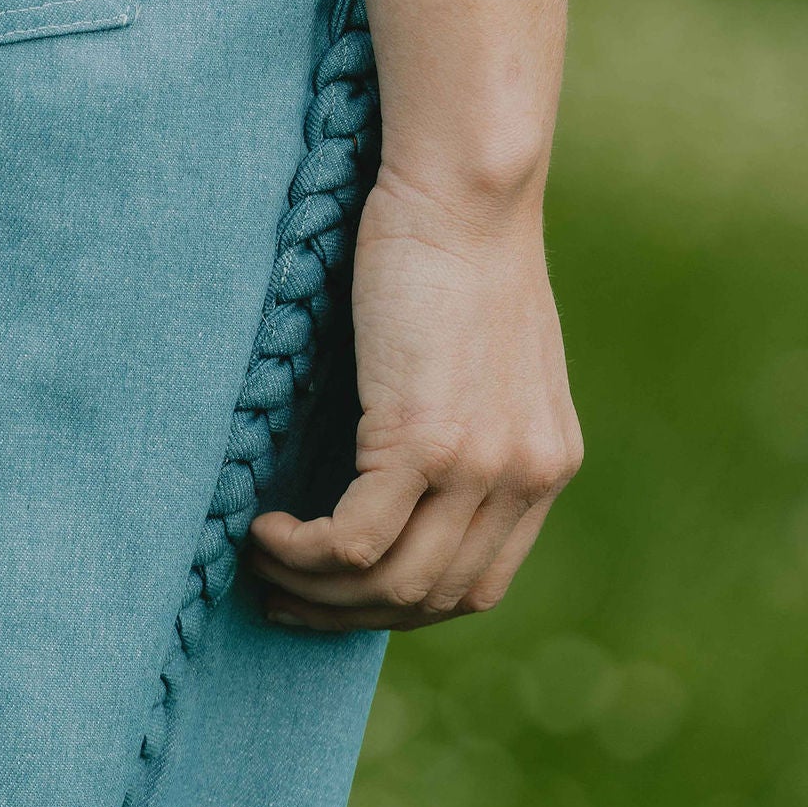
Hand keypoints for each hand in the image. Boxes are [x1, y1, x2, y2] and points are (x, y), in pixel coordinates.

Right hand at [246, 165, 581, 632]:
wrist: (464, 193)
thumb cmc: (452, 249)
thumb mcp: (480, 355)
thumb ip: (463, 424)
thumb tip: (394, 477)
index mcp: (544, 464)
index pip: (476, 586)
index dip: (396, 605)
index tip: (332, 591)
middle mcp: (525, 477)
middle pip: (433, 599)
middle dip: (346, 613)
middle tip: (279, 594)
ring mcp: (481, 465)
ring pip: (392, 583)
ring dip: (314, 588)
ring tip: (262, 556)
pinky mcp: (426, 440)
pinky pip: (356, 541)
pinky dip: (302, 550)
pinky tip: (265, 526)